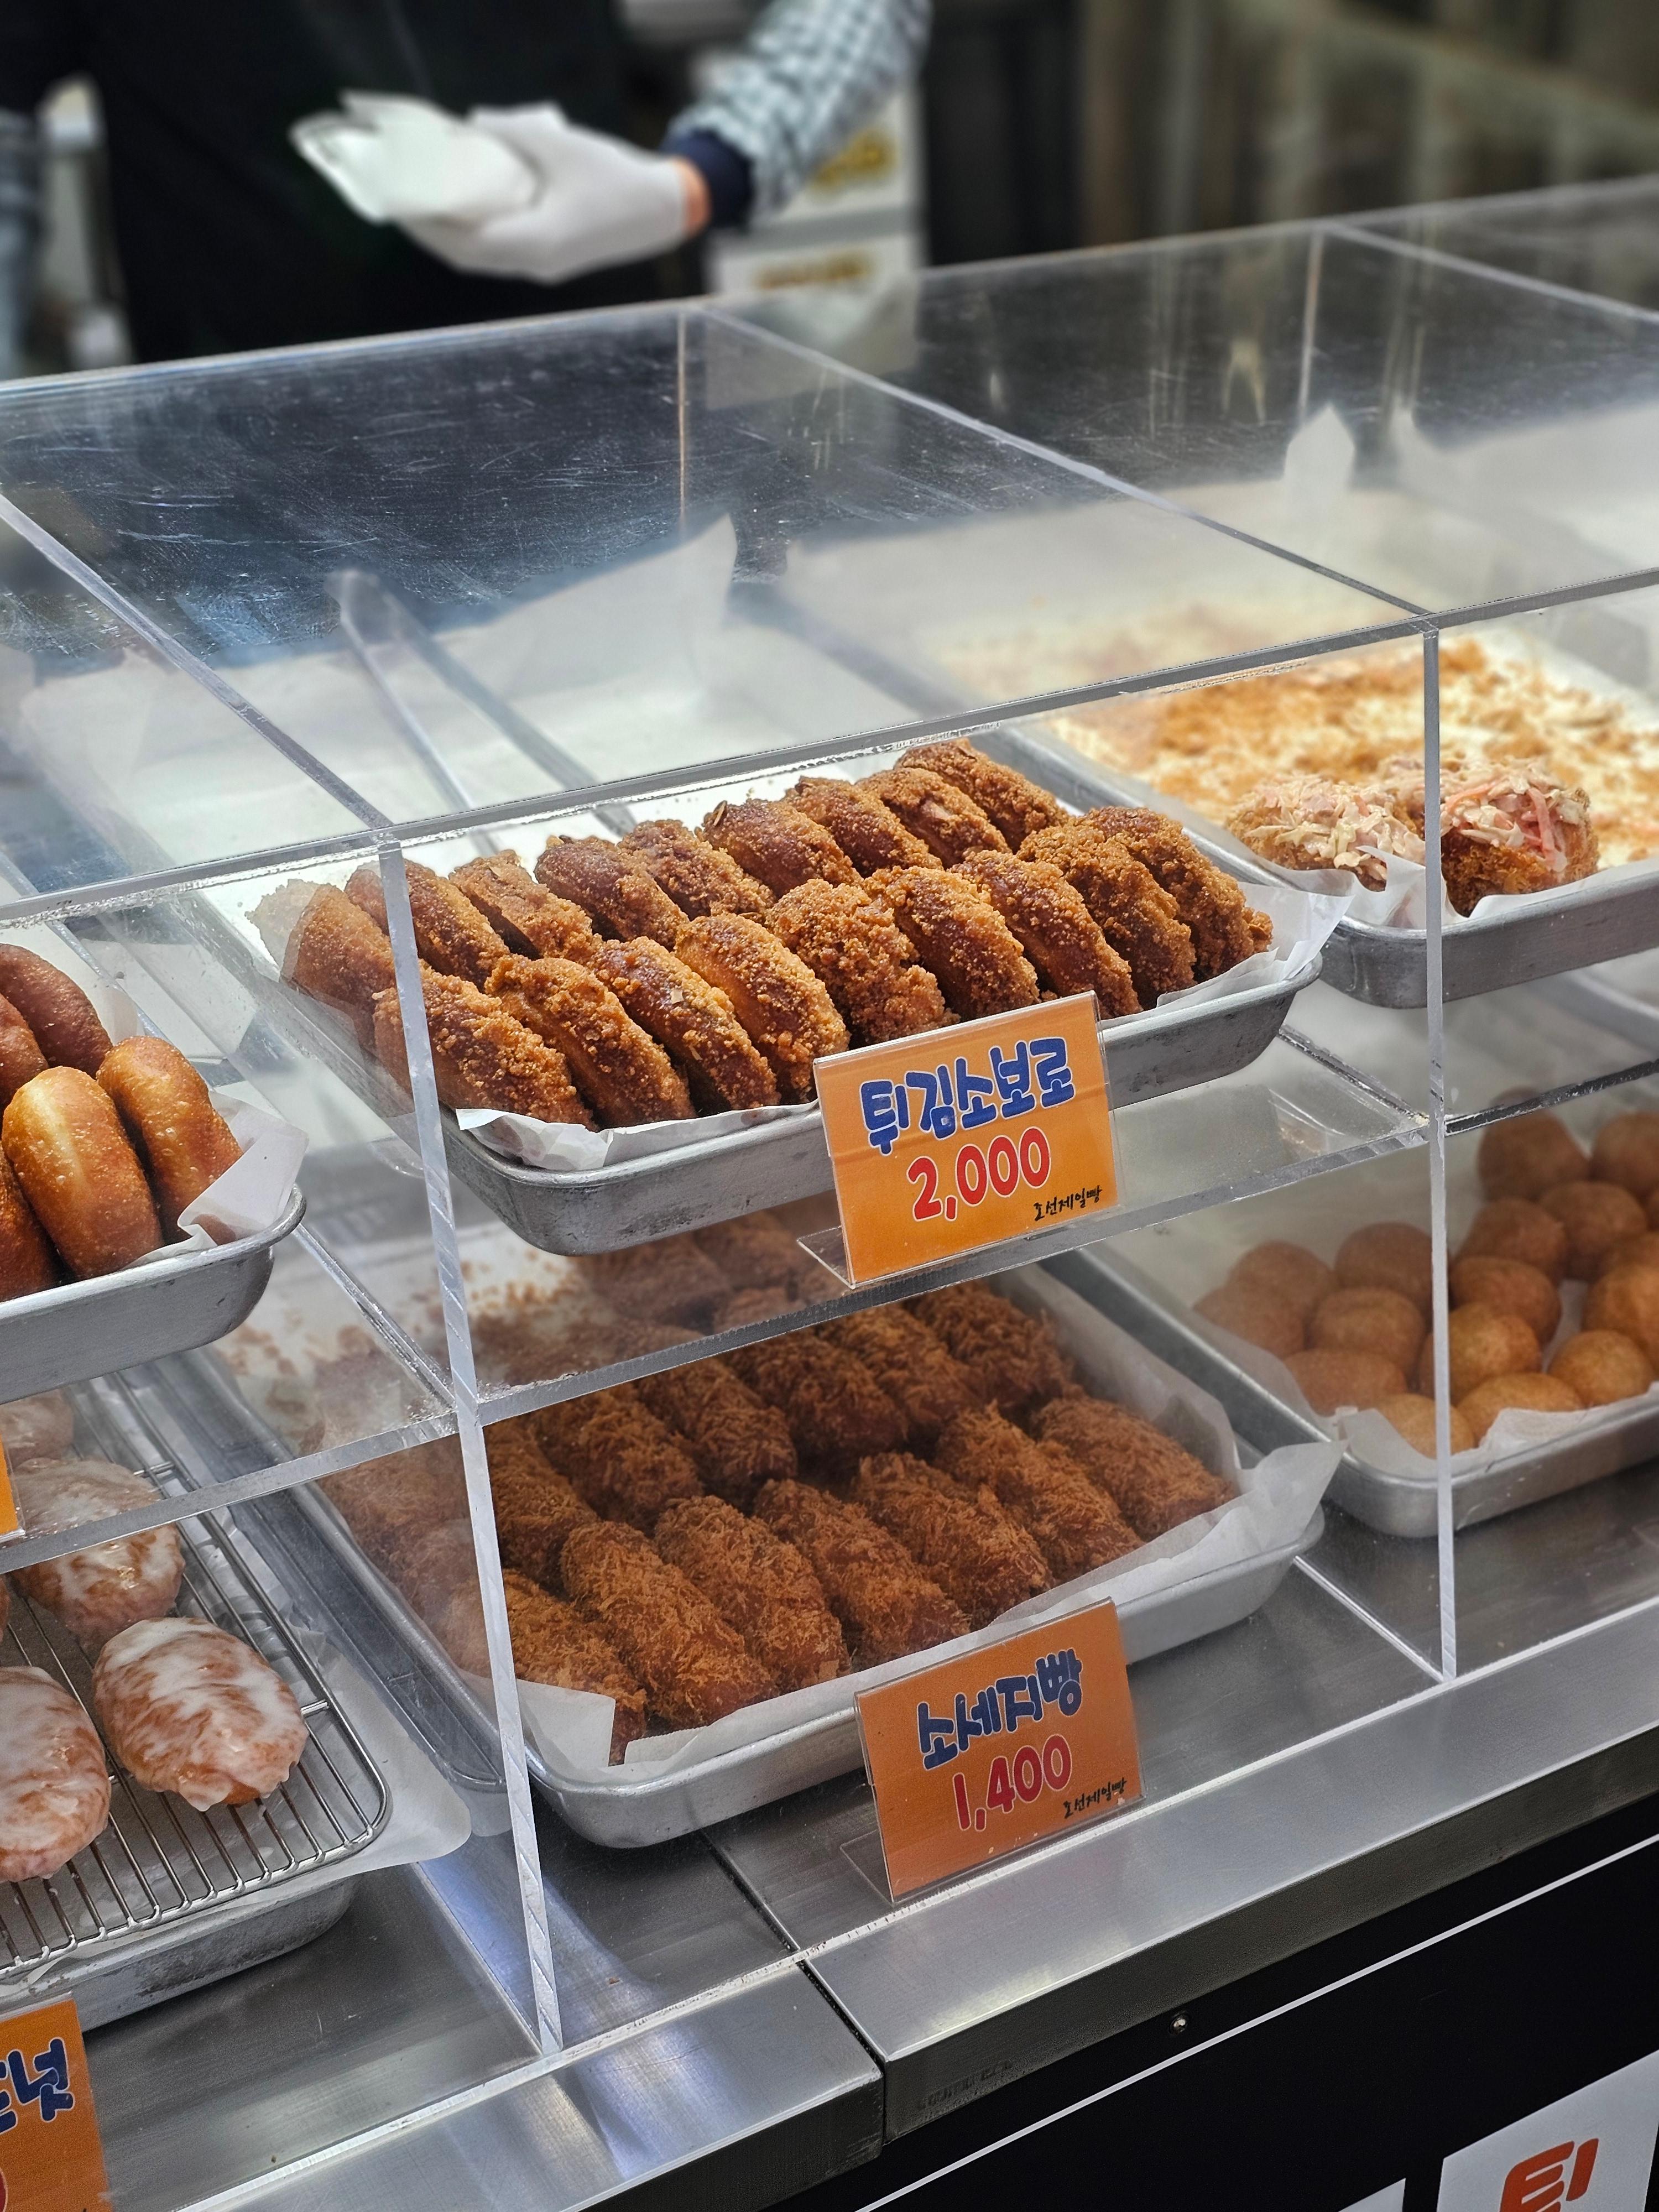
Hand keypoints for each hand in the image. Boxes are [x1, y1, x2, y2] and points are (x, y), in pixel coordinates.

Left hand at [403, 104, 705, 284]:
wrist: (661, 209)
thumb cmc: (614, 176)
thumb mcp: (559, 142)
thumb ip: (511, 131)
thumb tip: (471, 123)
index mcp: (535, 243)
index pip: (463, 242)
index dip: (424, 224)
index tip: (394, 200)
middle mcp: (533, 264)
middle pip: (465, 255)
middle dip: (428, 229)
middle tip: (396, 199)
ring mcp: (541, 265)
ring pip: (480, 255)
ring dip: (449, 232)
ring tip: (422, 202)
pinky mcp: (548, 258)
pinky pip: (499, 248)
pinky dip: (474, 229)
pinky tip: (462, 206)